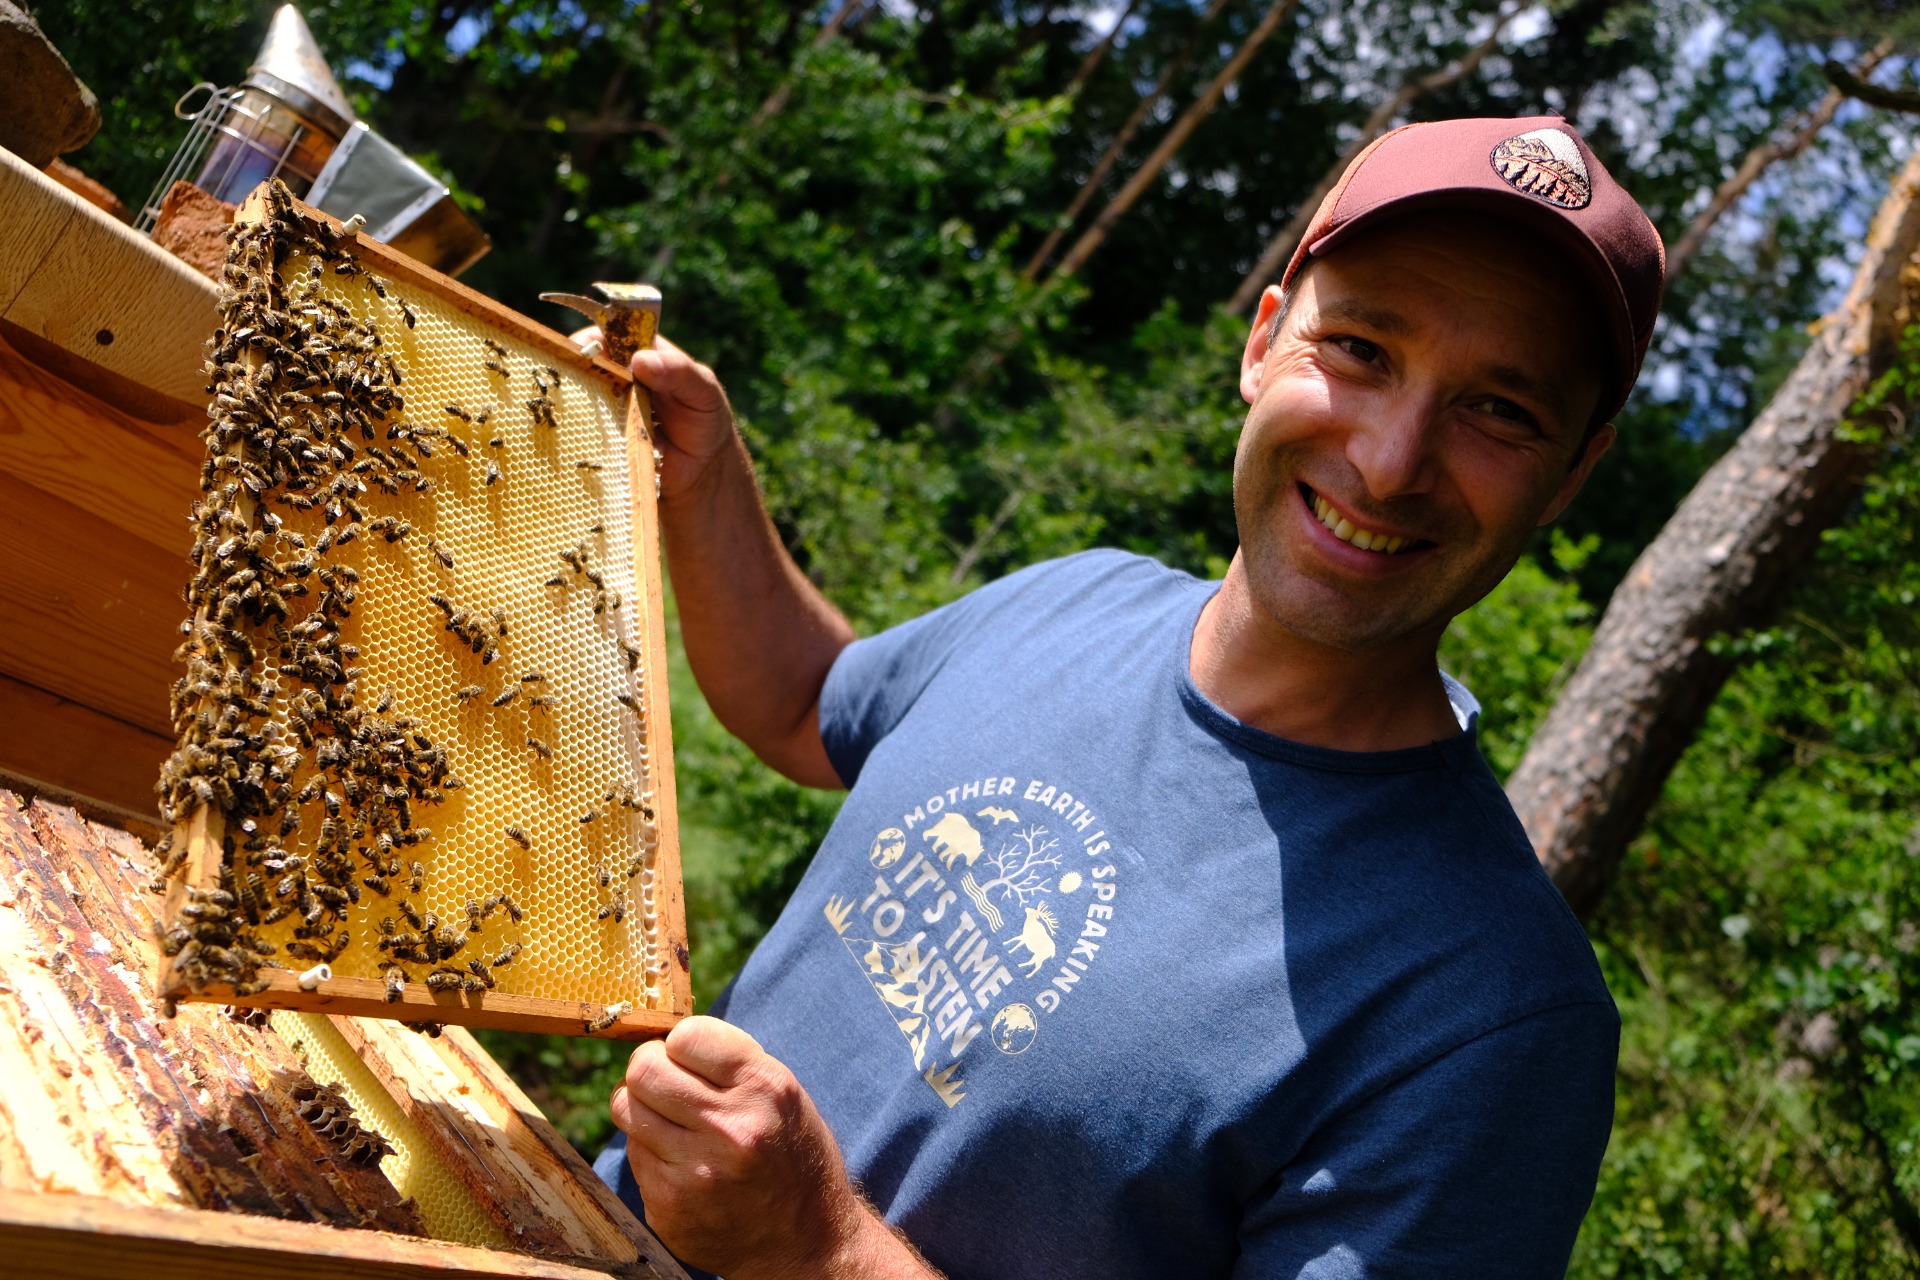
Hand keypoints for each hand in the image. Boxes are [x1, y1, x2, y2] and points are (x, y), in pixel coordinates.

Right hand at [574, 327, 737, 502]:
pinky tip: (584, 438)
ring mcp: (608, 406)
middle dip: (576, 373)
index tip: (583, 354)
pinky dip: (583, 433)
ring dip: (578, 405)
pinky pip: (586, 430)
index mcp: (641, 352)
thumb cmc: (706, 418)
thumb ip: (678, 371)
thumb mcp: (703, 388)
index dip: (590, 341)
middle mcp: (618, 376)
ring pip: (580, 397)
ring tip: (581, 415)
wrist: (704, 467)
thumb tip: (640, 360)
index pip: (607, 334)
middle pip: (583, 365)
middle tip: (577, 388)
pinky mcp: (605, 435)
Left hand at [613, 1017, 916, 1279]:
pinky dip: (651, 1150)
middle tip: (665, 1080)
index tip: (689, 1056)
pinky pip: (634, 1153)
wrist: (804, 1243)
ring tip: (670, 1119)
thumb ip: (730, 1061)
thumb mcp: (785, 1095)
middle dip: (649, 1067)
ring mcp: (694, 1173)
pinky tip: (681, 1162)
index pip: (686, 1035)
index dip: (681, 1042)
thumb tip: (666, 1036)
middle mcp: (729, 1129)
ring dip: (642, 1106)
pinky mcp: (667, 1207)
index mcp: (765, 1089)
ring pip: (625, 1108)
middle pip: (642, 1069)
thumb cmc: (792, 1155)